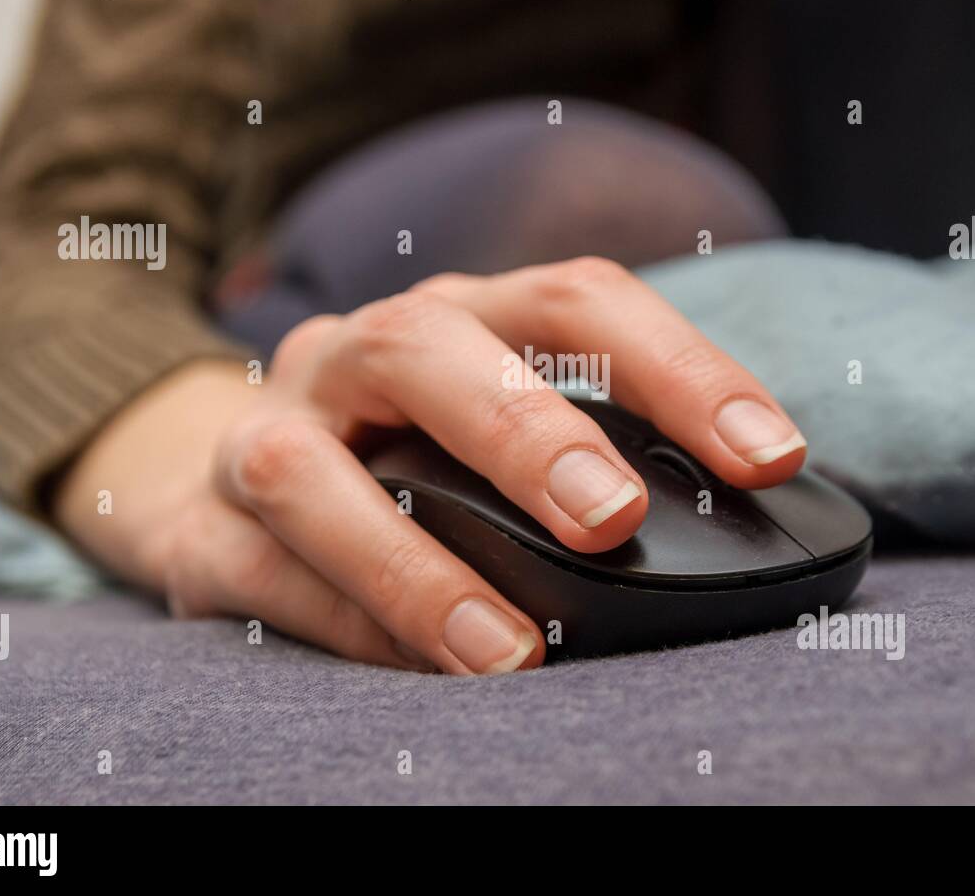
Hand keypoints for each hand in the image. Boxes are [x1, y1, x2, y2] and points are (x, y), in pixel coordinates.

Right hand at [56, 257, 805, 673]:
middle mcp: (362, 351)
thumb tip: (730, 526)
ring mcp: (271, 428)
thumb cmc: (398, 452)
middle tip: (614, 522)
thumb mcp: (492, 423)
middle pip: (431, 347)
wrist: (210, 472)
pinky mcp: (203, 524)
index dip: (680, 367)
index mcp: (462, 319)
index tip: (771, 456)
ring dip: (417, 565)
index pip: (576, 302)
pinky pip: (264, 571)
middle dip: (527, 431)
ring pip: (312, 469)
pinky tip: (425, 673)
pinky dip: (349, 626)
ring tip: (513, 653)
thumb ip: (587, 457)